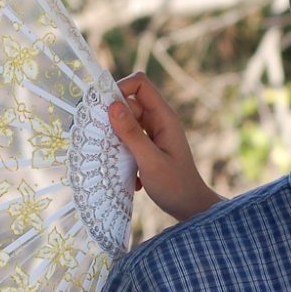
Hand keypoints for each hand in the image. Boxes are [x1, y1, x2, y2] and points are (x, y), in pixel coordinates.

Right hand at [108, 72, 222, 220]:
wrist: (190, 207)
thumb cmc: (175, 186)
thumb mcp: (150, 161)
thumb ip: (132, 134)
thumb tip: (112, 106)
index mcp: (164, 117)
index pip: (140, 84)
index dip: (119, 87)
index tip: (102, 108)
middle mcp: (159, 121)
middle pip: (127, 103)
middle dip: (111, 118)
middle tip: (99, 138)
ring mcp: (153, 134)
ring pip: (124, 123)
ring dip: (115, 140)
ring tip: (114, 160)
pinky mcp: (147, 147)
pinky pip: (127, 140)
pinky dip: (122, 154)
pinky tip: (132, 176)